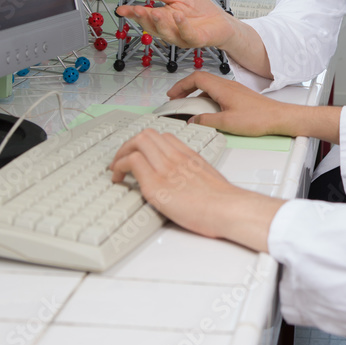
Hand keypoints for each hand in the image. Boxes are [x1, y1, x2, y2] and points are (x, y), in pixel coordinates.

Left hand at [110, 130, 281, 250]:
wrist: (229, 209)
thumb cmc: (224, 201)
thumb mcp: (210, 179)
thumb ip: (196, 175)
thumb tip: (188, 183)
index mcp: (190, 156)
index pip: (163, 137)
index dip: (147, 144)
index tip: (141, 155)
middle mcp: (176, 158)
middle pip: (146, 135)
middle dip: (128, 146)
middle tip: (122, 161)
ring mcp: (165, 168)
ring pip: (136, 143)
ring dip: (120, 154)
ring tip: (116, 170)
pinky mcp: (156, 184)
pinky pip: (131, 162)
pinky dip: (119, 167)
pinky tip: (118, 179)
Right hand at [117, 0, 237, 49]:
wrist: (222, 21)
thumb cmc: (201, 10)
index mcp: (163, 18)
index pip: (144, 16)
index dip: (132, 13)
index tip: (121, 9)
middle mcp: (169, 29)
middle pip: (152, 26)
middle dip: (143, 19)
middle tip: (136, 10)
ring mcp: (181, 36)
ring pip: (166, 33)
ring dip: (160, 24)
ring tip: (155, 13)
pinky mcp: (195, 40)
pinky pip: (187, 35)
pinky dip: (182, 25)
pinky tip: (178, 15)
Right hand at [167, 71, 343, 142]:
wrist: (280, 118)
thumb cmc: (259, 118)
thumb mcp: (227, 123)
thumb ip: (206, 121)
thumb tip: (192, 121)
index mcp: (223, 88)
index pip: (196, 78)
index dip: (180, 84)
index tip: (172, 94)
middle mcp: (228, 85)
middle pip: (201, 80)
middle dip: (185, 88)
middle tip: (176, 99)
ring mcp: (234, 90)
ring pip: (209, 87)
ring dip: (196, 94)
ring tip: (189, 107)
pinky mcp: (239, 97)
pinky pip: (218, 93)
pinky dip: (207, 99)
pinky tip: (207, 111)